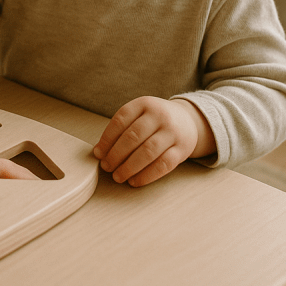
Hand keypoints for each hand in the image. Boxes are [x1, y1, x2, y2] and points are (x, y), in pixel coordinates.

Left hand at [92, 96, 214, 186]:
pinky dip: (146, 175)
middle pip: (133, 137)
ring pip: (147, 152)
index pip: (121, 120)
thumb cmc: (155, 120)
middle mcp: (160, 115)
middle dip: (116, 155)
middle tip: (106, 167)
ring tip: (118, 176)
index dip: (107, 139)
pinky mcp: (182, 149)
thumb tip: (100, 151)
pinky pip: (163, 165)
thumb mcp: (140, 114)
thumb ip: (122, 129)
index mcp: (144, 104)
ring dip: (129, 167)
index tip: (98, 153)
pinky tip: (135, 181)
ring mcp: (173, 132)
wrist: (188, 120)